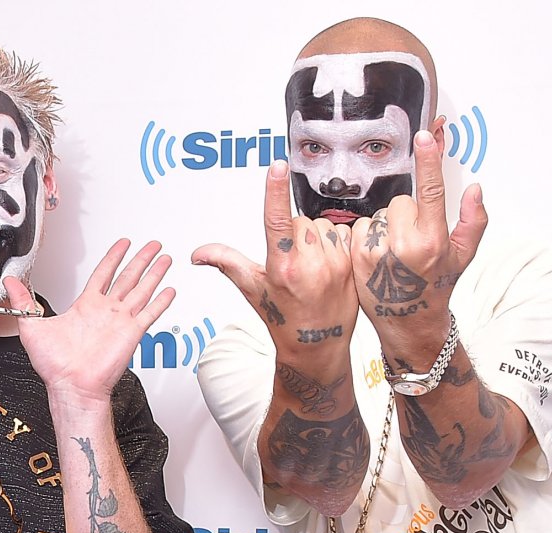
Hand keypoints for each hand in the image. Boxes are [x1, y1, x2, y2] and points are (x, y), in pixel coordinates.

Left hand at [4, 239, 174, 406]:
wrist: (72, 386)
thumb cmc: (55, 365)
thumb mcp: (32, 325)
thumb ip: (23, 301)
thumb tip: (10, 282)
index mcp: (86, 306)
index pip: (103, 273)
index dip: (113, 257)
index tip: (122, 245)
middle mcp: (106, 311)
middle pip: (128, 276)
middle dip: (140, 259)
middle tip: (151, 246)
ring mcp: (120, 321)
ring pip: (142, 289)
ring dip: (154, 273)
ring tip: (164, 258)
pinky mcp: (132, 333)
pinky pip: (150, 312)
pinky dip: (161, 301)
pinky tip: (169, 290)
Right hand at [192, 161, 357, 361]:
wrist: (317, 346)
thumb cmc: (283, 320)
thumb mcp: (251, 289)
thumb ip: (226, 262)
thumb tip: (199, 253)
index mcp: (282, 267)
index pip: (278, 219)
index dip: (275, 191)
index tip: (277, 166)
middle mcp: (310, 264)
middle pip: (300, 221)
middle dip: (293, 233)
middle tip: (292, 260)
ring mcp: (335, 264)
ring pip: (321, 225)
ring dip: (315, 237)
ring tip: (311, 264)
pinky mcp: (352, 265)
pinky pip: (342, 234)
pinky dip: (334, 243)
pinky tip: (328, 264)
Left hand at [350, 130, 487, 355]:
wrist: (408, 320)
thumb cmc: (437, 285)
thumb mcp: (463, 255)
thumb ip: (473, 220)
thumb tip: (475, 189)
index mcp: (432, 240)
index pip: (430, 191)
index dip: (429, 160)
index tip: (426, 135)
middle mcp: (403, 244)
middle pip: (401, 202)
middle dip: (407, 214)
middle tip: (411, 241)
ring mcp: (376, 250)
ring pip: (380, 213)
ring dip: (386, 226)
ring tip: (394, 252)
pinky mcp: (355, 255)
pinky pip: (361, 226)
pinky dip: (367, 236)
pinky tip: (377, 256)